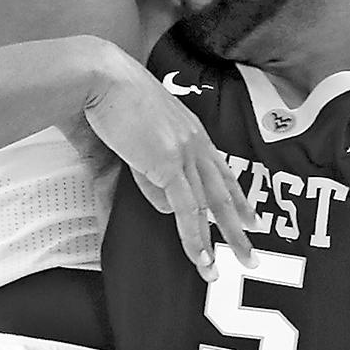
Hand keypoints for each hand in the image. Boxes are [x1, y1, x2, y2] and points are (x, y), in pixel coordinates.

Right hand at [78, 43, 257, 281]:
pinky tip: (199, 258)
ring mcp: (184, 151)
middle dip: (239, 227)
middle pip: (224, 191)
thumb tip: (156, 210)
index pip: (221, 168)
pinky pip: (187, 209)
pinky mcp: (168, 163)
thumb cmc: (106, 99)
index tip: (250, 217)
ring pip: (208, 206)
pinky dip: (193, 237)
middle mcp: (194, 139)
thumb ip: (144, 176)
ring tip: (216, 272)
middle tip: (251, 254)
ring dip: (214, 243)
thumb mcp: (130, 142)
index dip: (236, 195)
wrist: (98, 77)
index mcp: (189, 128)